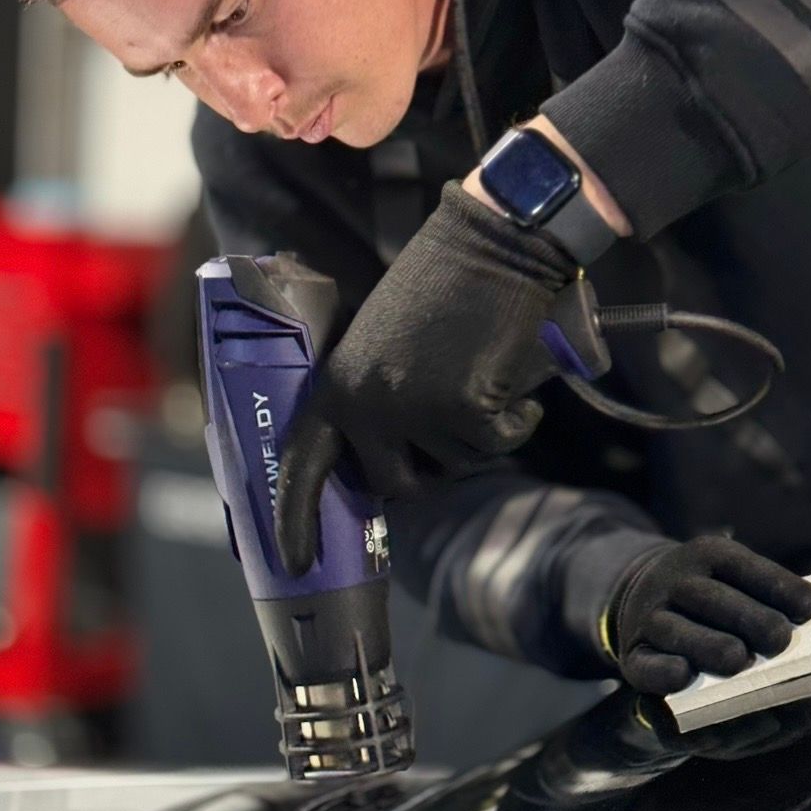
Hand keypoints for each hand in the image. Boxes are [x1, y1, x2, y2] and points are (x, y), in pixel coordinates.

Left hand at [275, 178, 574, 576]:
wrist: (490, 244)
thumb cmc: (439, 288)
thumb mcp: (380, 347)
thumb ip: (371, 402)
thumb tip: (382, 466)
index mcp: (335, 386)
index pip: (302, 465)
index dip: (295, 519)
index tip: (294, 565)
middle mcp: (365, 404)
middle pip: (397, 484)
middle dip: (432, 463)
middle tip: (455, 413)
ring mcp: (413, 409)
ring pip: (455, 464)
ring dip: (479, 431)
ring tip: (475, 371)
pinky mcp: (465, 409)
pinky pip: (498, 442)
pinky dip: (516, 418)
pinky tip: (507, 376)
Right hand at [607, 535, 810, 695]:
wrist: (646, 597)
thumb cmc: (715, 600)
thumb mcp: (736, 581)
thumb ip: (770, 602)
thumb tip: (809, 627)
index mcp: (709, 555)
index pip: (742, 566)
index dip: (777, 585)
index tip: (809, 607)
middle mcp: (674, 581)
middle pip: (710, 599)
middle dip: (748, 619)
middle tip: (780, 640)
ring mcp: (650, 618)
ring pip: (676, 630)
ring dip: (708, 645)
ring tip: (739, 660)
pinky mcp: (633, 656)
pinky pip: (646, 665)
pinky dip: (663, 670)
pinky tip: (684, 675)